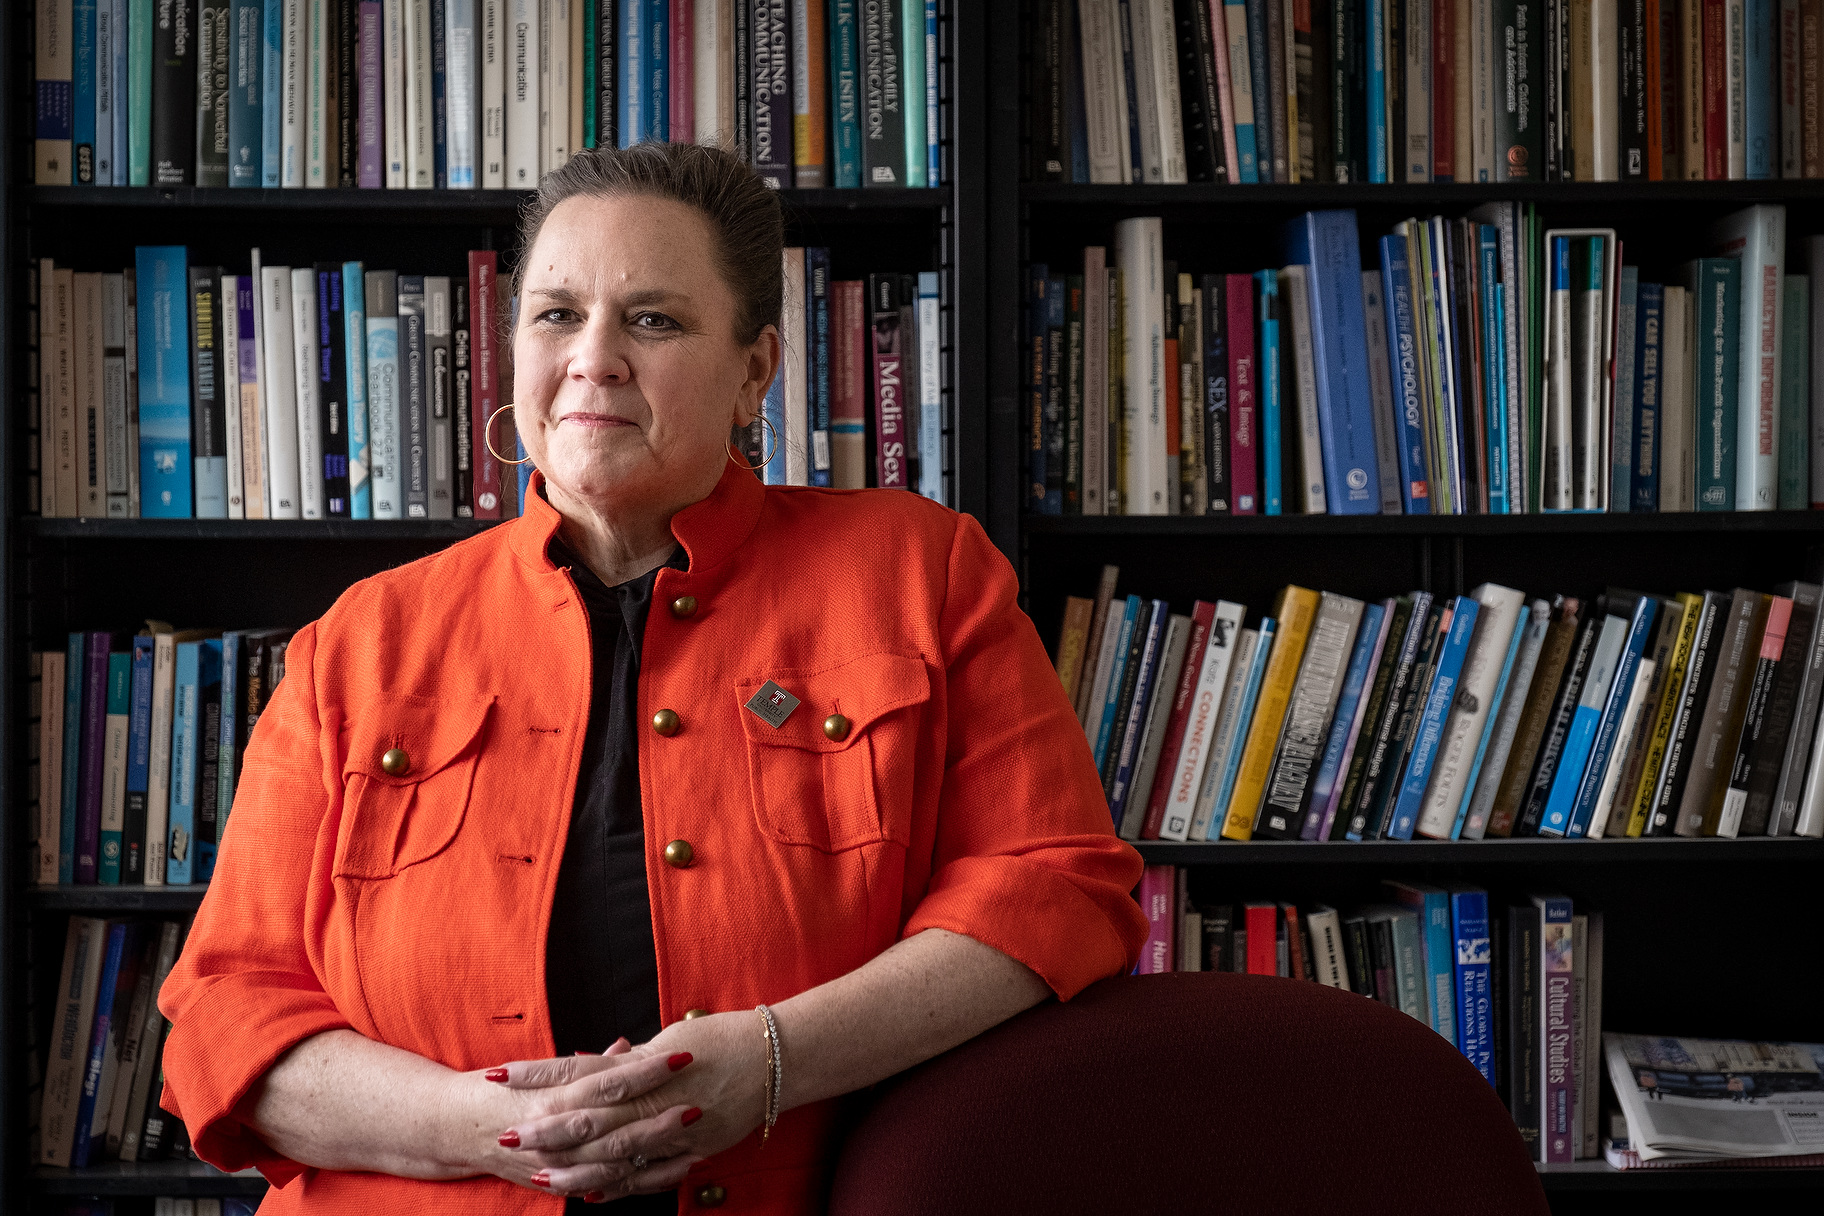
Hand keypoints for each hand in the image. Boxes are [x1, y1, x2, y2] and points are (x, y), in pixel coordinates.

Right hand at [455, 1040, 691, 1197]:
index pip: (608, 1081)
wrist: (455, 1127)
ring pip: (617, 1162)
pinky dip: (643, 1181)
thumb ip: (587, 1063)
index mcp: (553, 1094)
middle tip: (697, 1101)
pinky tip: (676, 1171)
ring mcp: (558, 1163)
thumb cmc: (501, 1090)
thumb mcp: (540, 1071)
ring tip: (698, 1140)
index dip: (646, 1071)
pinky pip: (609, 1187)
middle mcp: (555, 1131)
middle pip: (617, 1125)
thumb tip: (628, 1047)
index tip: (681, 1056)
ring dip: (658, 1152)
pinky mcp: (560, 1185)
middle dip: (659, 1115)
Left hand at [491, 1012, 769, 1199]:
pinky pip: (651, 1176)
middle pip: (590, 1118)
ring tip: (539, 1176)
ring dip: (575, 1168)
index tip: (499, 1075)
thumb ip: (628, 1060)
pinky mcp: (694, 1152)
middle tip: (506, 1134)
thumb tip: (585, 1062)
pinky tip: (593, 1195)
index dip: (538, 1074)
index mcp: (647, 1065)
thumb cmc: (725, 1038)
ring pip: (616, 1155)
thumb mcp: (673, 1038)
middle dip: (546, 1129)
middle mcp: (657, 1099)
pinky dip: (620, 1186)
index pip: (579, 1070)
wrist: (779, 1058)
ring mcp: (676, 1130)